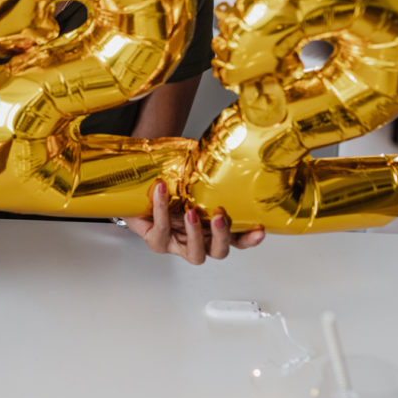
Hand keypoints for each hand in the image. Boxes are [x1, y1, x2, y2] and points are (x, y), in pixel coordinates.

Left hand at [124, 181, 264, 263]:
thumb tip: (222, 145)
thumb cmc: (169, 185)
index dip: (250, 238)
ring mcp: (178, 244)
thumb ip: (207, 168)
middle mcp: (199, 240)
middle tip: (219, 216)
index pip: (238, 238)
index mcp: (212, 228)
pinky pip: (161, 230)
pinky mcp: (158, 242)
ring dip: (195, 233)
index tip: (260, 229)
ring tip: (191, 212)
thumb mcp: (191, 176)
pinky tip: (162, 191)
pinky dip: (162, 209)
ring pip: (196, 253)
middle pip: (220, 252)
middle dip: (222, 236)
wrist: (137, 191)